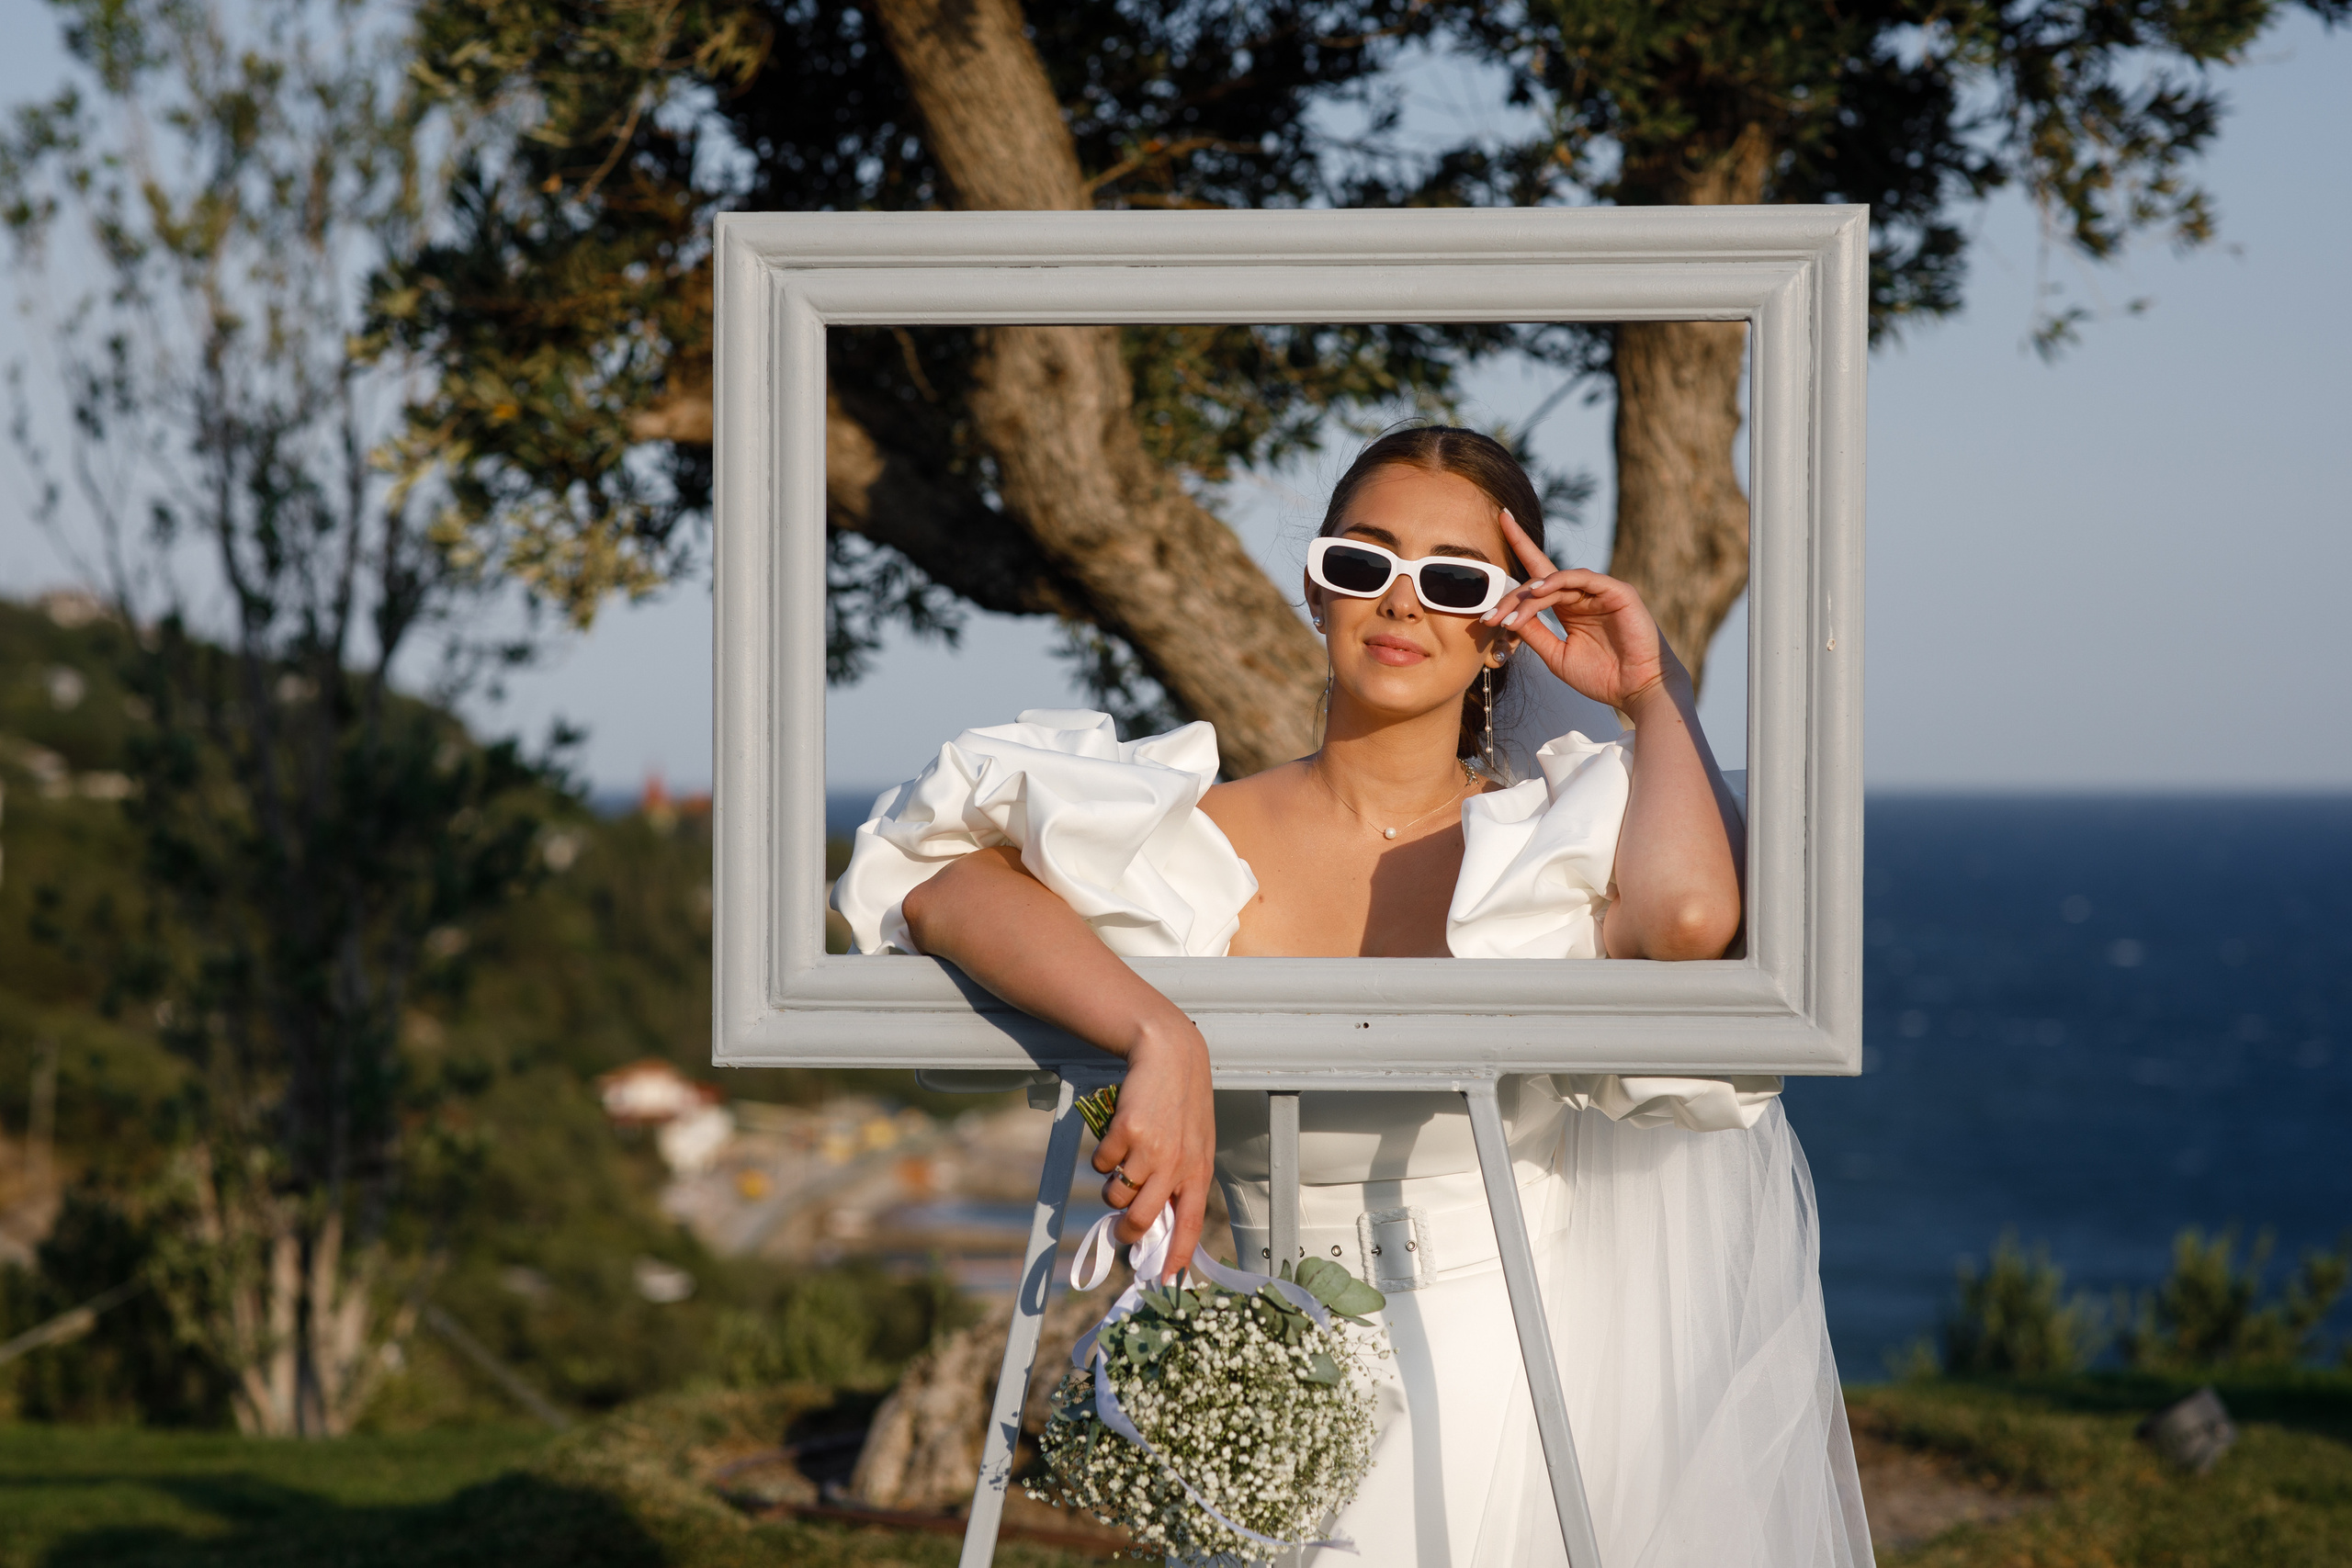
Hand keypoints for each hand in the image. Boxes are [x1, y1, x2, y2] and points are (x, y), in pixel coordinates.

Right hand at [1091, 1020, 1215, 1281]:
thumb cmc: (1182, 1103)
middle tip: (1119, 1228)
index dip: (1177, 1255)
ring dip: (1111, 1187)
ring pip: (1115, 1194)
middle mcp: (1176, 1166)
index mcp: (1198, 1172)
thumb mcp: (1196, 1144)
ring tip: (1122, 1163)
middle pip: (1141, 1220)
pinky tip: (1117, 1135)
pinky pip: (1101, 1164)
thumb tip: (1156, 1219)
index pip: (1190, 1225)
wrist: (1169, 1056)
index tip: (1167, 1279)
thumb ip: (1181, 1179)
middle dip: (1124, 1231)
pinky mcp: (1125, 1132)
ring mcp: (1150, 1150)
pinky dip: (1102, 1156)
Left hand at [1483, 508, 1674, 711]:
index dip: (1520, 547)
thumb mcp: (1556, 655)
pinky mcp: (1616, 591)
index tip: (1499, 520)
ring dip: (1530, 596)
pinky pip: (1583, 578)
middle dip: (1511, 599)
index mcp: (1568, 608)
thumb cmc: (1602, 676)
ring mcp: (1599, 591)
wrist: (1637, 689)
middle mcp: (1581, 595)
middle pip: (1539, 582)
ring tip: (1509, 614)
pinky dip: (1559, 582)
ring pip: (1556, 581)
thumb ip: (1535, 633)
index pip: (1538, 576)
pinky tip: (1540, 592)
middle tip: (1489, 617)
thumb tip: (1506, 617)